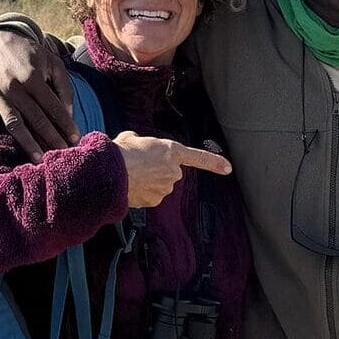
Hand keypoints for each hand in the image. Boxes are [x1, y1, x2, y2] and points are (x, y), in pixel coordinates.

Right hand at [0, 30, 77, 160]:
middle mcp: (13, 87)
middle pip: (35, 119)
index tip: (76, 139)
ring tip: (39, 159)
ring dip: (27, 142)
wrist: (0, 42)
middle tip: (63, 155)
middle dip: (51, 138)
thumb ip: (64, 87)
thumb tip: (68, 115)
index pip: (52, 106)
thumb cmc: (32, 56)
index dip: (65, 124)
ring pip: (14, 123)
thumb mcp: (53, 63)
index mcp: (32, 77)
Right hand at [114, 131, 231, 207]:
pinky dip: (142, 192)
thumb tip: (137, 146)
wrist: (111, 172)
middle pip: (170, 172)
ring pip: (160, 185)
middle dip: (157, 169)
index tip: (228, 168)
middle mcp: (173, 171)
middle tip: (139, 164)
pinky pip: (151, 196)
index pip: (199, 158)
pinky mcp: (155, 201)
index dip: (214, 163)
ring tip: (132, 174)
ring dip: (149, 181)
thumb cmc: (121, 153)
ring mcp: (166, 188)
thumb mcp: (132, 137)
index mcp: (171, 151)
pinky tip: (131, 185)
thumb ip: (143, 143)